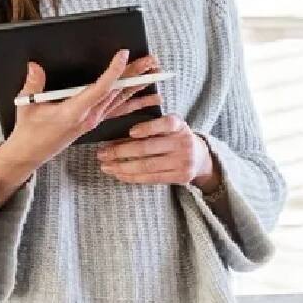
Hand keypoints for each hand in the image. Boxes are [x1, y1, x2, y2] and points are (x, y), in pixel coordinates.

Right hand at [0, 50, 162, 176]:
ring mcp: (93, 120)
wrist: (31, 154)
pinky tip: (149, 97)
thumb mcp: (27, 106)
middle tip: (151, 60)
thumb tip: (35, 66)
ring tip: (155, 73)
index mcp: (73, 112)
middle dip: (134, 74)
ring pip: (120, 100)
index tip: (123, 55)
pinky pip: (118, 110)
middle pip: (116, 92)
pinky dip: (135, 102)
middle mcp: (88, 117)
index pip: (99, 89)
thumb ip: (32, 85)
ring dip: (138, 85)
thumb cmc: (29, 131)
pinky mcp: (94, 122)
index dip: (113, 72)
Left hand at [96, 111, 218, 191]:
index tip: (131, 132)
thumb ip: (149, 127)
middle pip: (148, 148)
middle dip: (121, 151)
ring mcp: (183, 162)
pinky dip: (132, 177)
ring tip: (106, 166)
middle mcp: (183, 142)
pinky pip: (151, 178)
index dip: (148, 128)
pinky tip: (119, 174)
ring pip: (147, 166)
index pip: (165, 124)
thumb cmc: (175, 138)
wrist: (200, 157)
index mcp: (179, 125)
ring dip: (122, 167)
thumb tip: (115, 135)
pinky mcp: (180, 177)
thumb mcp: (169, 127)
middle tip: (102, 153)